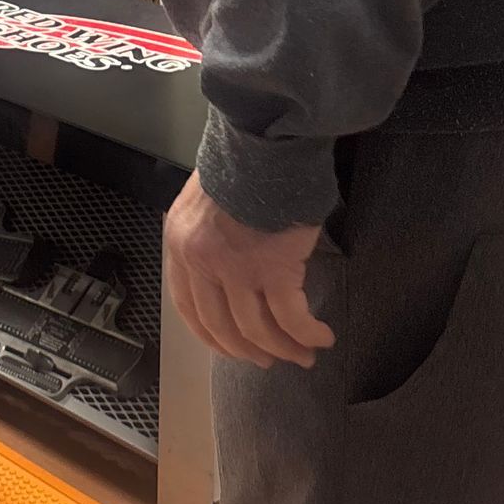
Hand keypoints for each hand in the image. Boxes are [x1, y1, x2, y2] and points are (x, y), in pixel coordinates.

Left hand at [164, 171, 334, 368]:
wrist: (264, 141)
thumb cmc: (242, 160)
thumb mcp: (206, 199)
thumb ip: (207, 234)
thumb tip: (227, 262)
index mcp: (181, 245)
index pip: (189, 308)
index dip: (212, 336)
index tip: (231, 348)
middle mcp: (203, 263)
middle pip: (223, 326)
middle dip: (249, 350)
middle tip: (270, 361)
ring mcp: (238, 270)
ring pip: (257, 329)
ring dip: (283, 348)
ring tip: (303, 355)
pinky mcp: (274, 269)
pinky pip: (291, 317)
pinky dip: (307, 333)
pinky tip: (321, 338)